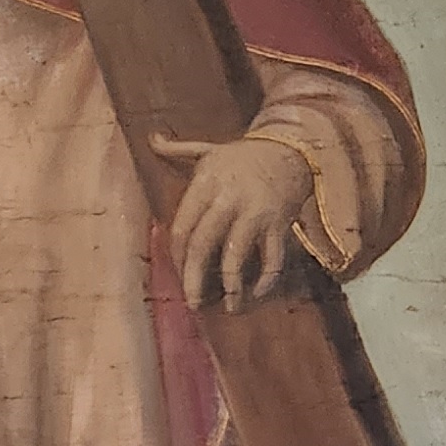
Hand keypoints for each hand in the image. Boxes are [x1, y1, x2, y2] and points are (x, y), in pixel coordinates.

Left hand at [153, 133, 314, 309]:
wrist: (293, 147)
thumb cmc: (243, 155)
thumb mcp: (209, 149)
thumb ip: (177, 149)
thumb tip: (151, 138)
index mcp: (207, 185)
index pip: (183, 226)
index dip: (176, 254)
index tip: (175, 272)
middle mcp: (229, 200)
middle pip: (203, 244)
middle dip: (193, 277)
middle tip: (190, 303)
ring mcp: (256, 213)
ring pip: (237, 255)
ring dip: (230, 286)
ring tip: (226, 307)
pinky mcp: (280, 224)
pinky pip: (274, 257)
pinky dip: (267, 279)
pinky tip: (257, 294)